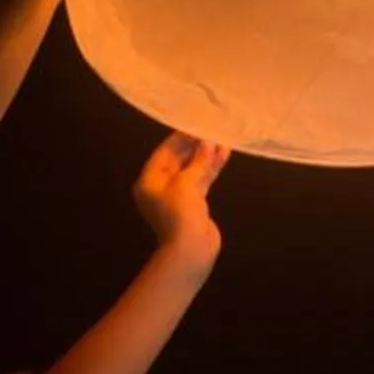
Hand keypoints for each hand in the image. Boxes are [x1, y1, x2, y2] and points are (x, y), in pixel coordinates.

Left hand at [132, 134, 228, 267]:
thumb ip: (198, 160)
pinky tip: (223, 155)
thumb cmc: (180, 214)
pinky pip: (201, 180)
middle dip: (195, 146)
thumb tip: (208, 141)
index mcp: (149, 181)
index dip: (180, 138)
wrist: (191, 250)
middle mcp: (161, 187)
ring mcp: (178, 195)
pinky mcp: (193, 203)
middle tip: (212, 130)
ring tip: (222, 140)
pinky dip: (211, 169)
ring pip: (192, 170)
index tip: (196, 124)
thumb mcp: (187, 183)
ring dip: (206, 156)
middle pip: (178, 160)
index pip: (164, 152)